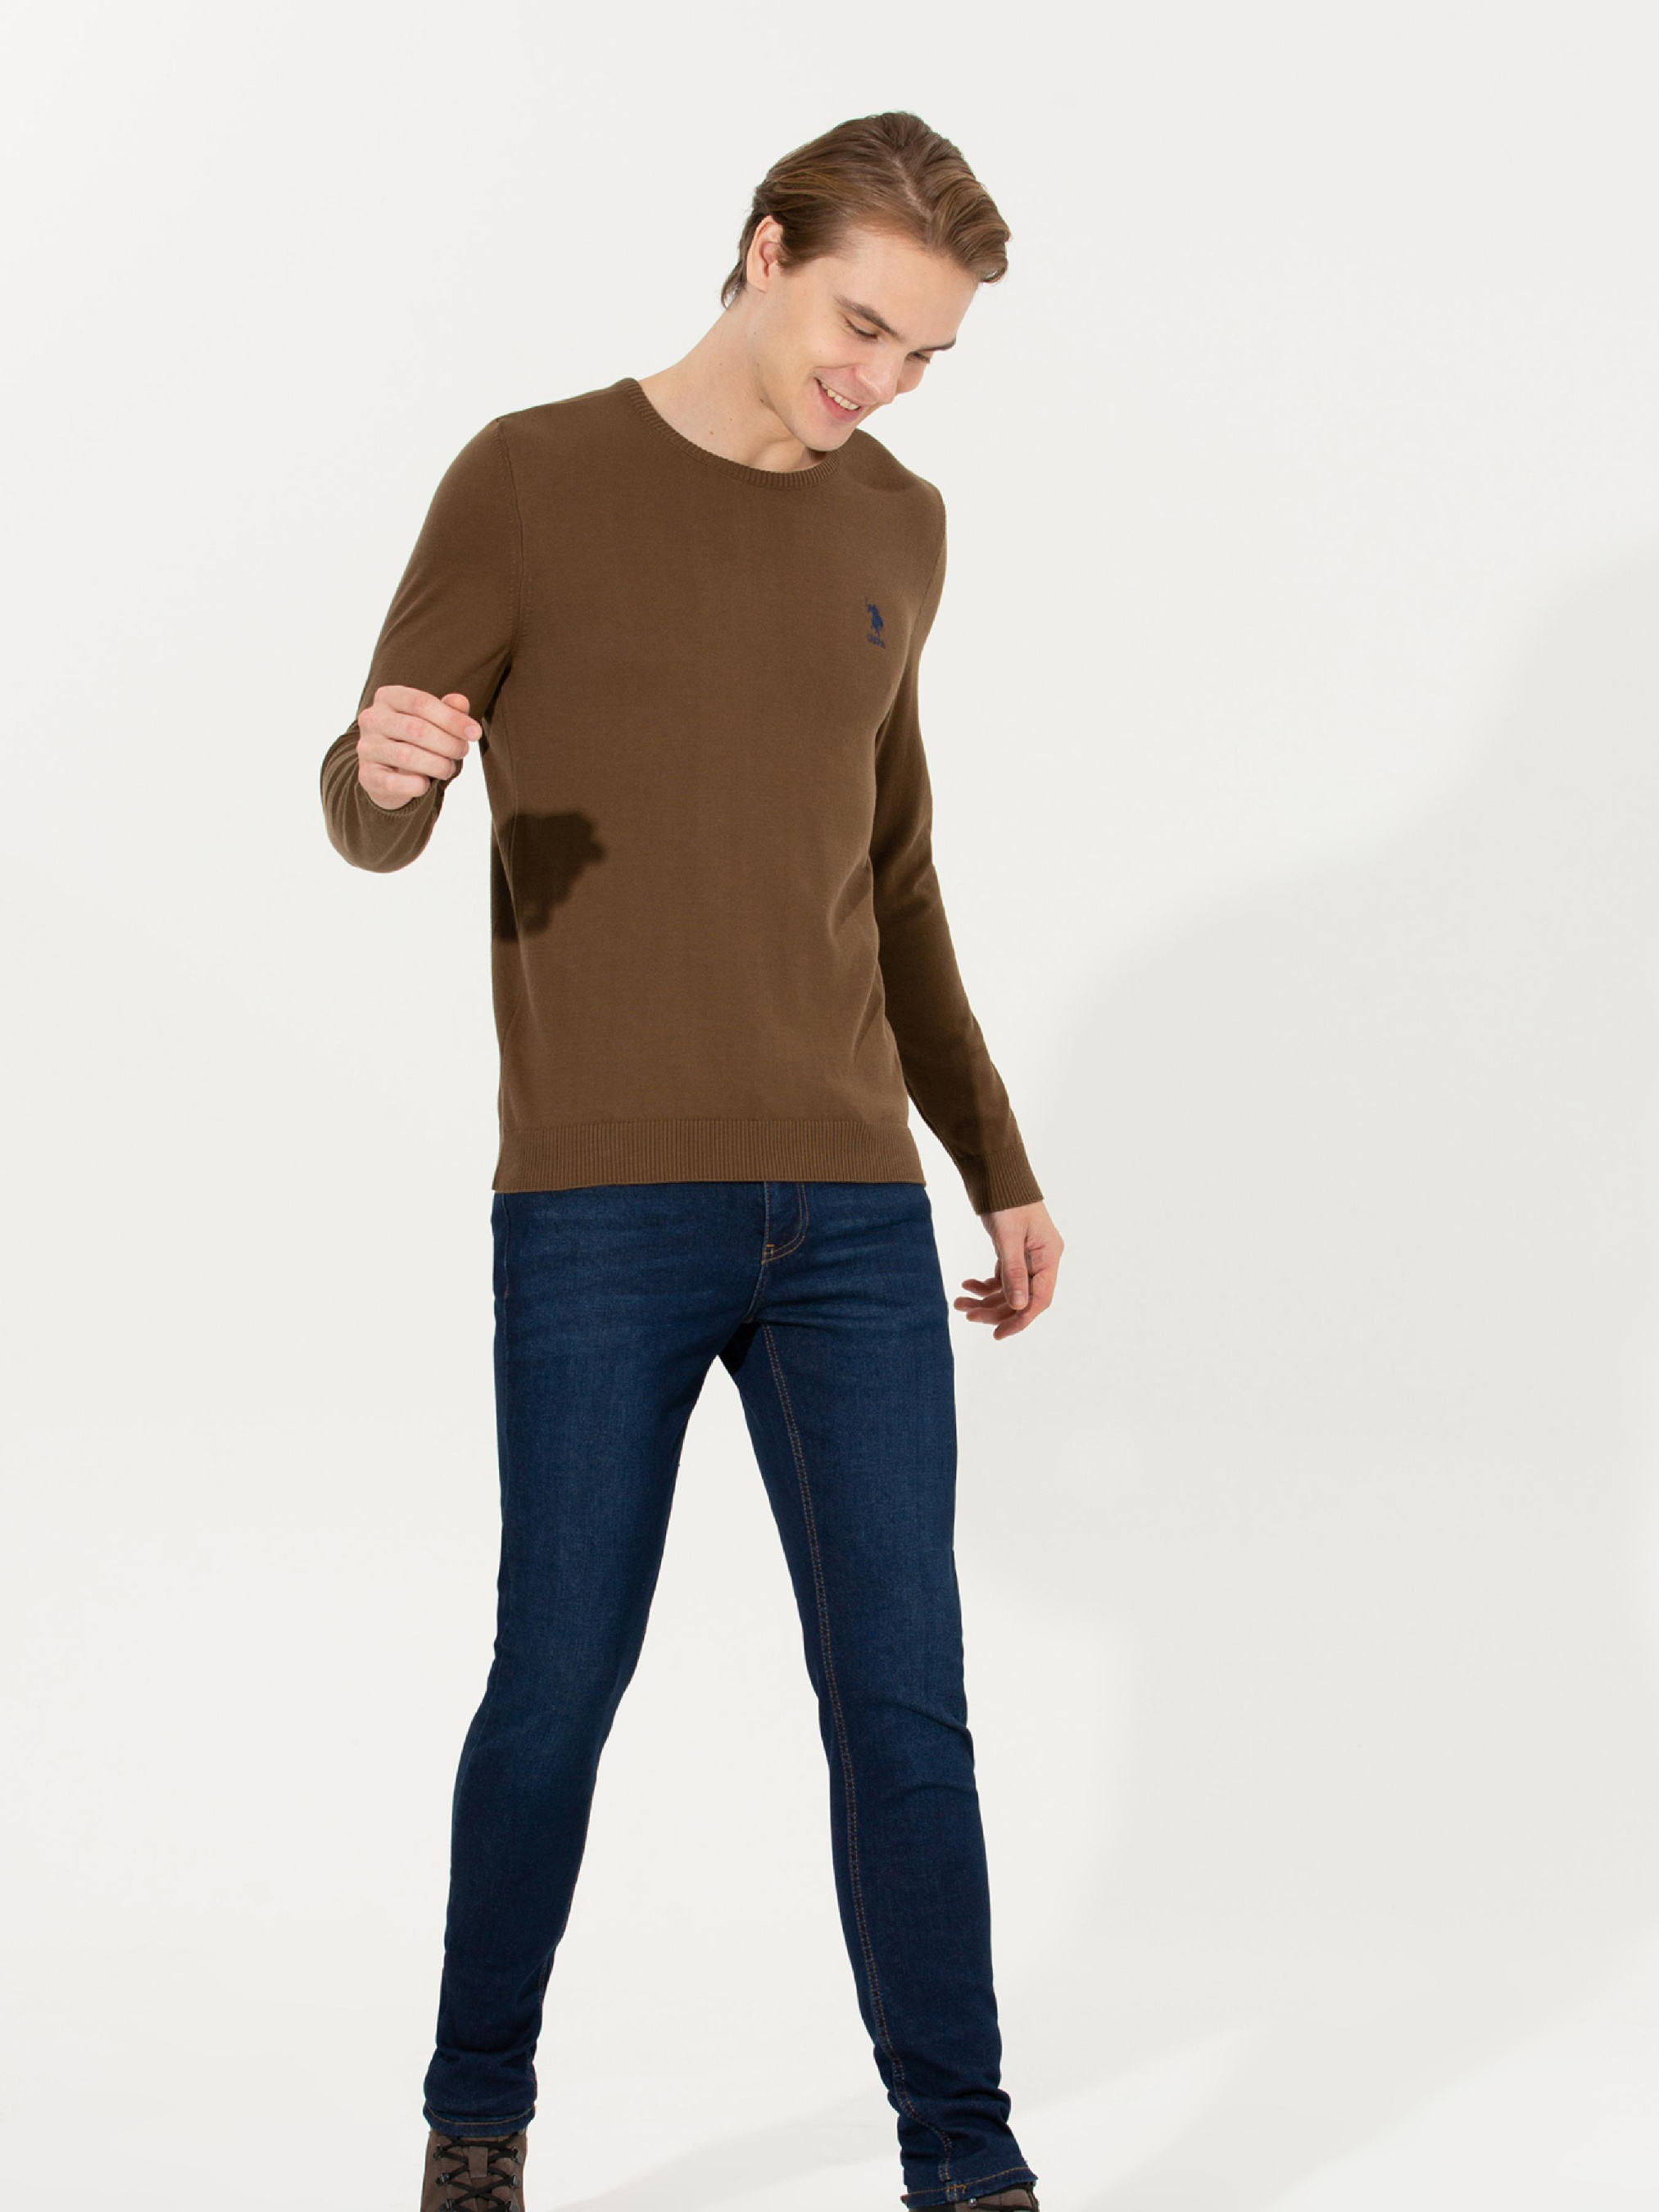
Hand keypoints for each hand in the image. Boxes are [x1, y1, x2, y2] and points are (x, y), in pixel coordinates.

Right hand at [357, 687, 479, 809]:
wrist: (388, 771)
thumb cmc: (416, 739)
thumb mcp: (433, 721)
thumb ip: (448, 710)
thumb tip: (461, 702)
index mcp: (388, 697)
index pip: (421, 702)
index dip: (452, 719)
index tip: (475, 733)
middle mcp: (372, 718)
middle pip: (416, 729)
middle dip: (448, 743)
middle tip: (462, 752)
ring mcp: (366, 747)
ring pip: (406, 756)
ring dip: (437, 765)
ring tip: (448, 768)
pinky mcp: (367, 774)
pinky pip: (394, 782)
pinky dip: (417, 785)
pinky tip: (426, 784)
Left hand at [956, 1199, 1063, 1339]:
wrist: (994, 1171)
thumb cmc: (1006, 1199)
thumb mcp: (1008, 1237)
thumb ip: (1013, 1272)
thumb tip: (1018, 1308)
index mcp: (1049, 1256)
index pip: (1039, 1299)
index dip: (1020, 1320)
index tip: (998, 1334)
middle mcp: (1041, 1259)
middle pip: (1021, 1298)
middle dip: (994, 1310)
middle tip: (967, 1315)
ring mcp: (1026, 1256)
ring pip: (1007, 1290)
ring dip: (984, 1299)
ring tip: (959, 1303)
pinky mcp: (1011, 1251)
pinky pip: (1000, 1277)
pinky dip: (983, 1284)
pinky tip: (966, 1284)